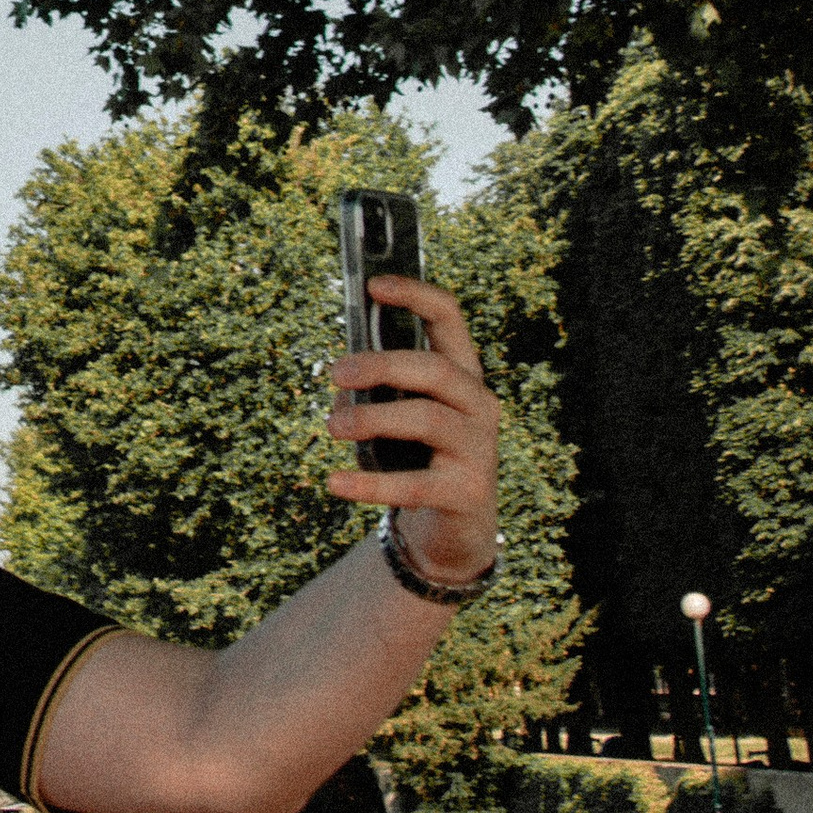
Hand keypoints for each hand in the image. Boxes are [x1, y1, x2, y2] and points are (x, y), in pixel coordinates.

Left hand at [326, 273, 500, 586]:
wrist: (453, 528)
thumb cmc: (417, 455)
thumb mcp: (400, 415)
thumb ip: (378, 390)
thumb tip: (341, 382)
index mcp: (462, 374)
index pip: (449, 319)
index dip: (415, 295)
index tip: (374, 285)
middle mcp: (479, 405)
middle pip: (435, 368)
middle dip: (382, 364)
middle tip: (335, 372)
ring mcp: (479, 449)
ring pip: (427, 419)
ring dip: (373, 417)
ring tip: (333, 426)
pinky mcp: (467, 492)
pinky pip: (414, 484)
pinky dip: (370, 484)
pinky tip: (334, 482)